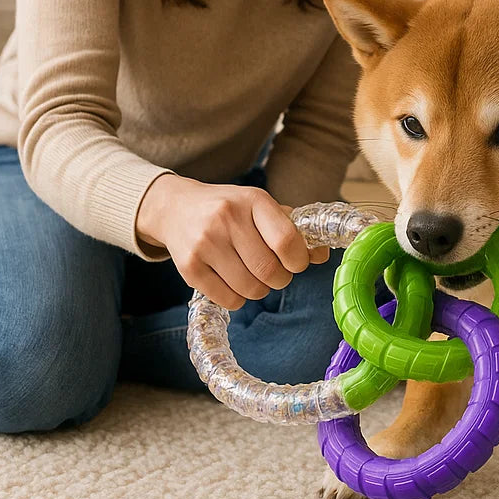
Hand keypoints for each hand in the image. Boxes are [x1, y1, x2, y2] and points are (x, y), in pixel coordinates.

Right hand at [136, 173, 330, 309]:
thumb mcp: (261, 207)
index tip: (297, 263)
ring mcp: (205, 243)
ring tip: (255, 277)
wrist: (177, 207)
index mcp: (253, 200)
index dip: (299, 260)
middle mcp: (227, 218)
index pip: (286, 240)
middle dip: (280, 279)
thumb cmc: (230, 209)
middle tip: (276, 274)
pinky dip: (238, 299)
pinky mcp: (189, 267)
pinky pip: (228, 299)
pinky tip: (234, 282)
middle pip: (269, 270)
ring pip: (250, 288)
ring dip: (260, 290)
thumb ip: (293, 229)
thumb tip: (322, 255)